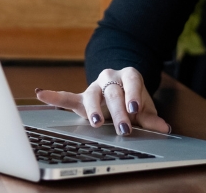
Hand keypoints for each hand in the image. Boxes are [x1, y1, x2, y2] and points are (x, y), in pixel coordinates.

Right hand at [35, 67, 170, 135]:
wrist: (121, 87)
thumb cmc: (132, 99)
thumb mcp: (144, 107)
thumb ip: (152, 118)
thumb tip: (164, 128)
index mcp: (129, 76)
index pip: (131, 82)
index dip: (132, 95)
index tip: (134, 110)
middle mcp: (110, 77)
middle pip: (113, 92)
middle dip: (118, 112)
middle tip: (124, 129)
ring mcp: (95, 87)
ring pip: (93, 95)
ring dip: (94, 109)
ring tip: (97, 122)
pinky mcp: (82, 97)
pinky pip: (67, 96)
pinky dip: (54, 96)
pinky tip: (41, 93)